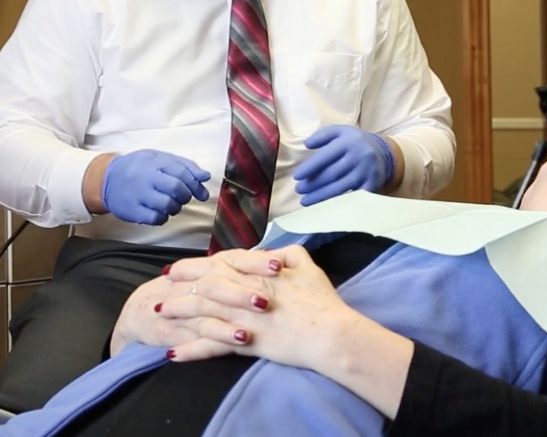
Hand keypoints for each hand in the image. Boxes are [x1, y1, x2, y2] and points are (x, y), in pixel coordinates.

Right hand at [102, 150, 210, 224]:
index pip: (181, 172)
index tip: (202, 192)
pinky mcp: (132, 211)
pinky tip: (160, 211)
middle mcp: (146, 178)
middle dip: (186, 195)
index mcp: (155, 163)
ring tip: (172, 204)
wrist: (106, 179)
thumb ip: (184, 165)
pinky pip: (156, 218)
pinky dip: (163, 217)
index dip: (195, 183)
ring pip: (167, 205)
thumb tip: (205, 176)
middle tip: (184, 197)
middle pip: (176, 188)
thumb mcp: (160, 158)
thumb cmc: (138, 167)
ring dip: (176, 207)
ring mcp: (138, 195)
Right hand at [111, 249, 282, 357]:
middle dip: (247, 285)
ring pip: (213, 305)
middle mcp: (200, 282)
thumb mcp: (214, 273)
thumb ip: (245, 267)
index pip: (235, 258)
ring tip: (262, 313)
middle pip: (224, 279)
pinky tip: (241, 339)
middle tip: (271, 292)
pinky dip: (222, 335)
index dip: (256, 260)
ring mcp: (189, 306)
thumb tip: (282, 257)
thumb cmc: (190, 290)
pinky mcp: (182, 330)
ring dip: (237, 310)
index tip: (279, 263)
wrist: (144, 311)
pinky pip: (203, 332)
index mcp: (212, 267)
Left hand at [160, 245, 357, 368]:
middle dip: (181, 283)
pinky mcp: (245, 343)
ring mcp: (242, 318)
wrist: (328, 332)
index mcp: (258, 272)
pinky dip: (192, 349)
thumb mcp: (306, 264)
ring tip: (160, 313)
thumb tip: (274, 251)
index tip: (179, 266)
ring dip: (179, 312)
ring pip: (202, 311)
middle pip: (205, 284)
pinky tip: (174, 352)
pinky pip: (212, 346)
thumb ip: (287, 252)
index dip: (197, 264)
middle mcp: (245, 292)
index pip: (220, 263)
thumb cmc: (320, 299)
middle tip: (162, 284)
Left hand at [293, 126, 395, 204]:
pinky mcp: (372, 185)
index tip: (297, 176)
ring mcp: (366, 173)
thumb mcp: (341, 132)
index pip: (326, 156)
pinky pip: (352, 197)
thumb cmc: (355, 142)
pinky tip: (325, 208)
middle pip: (332, 174)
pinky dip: (338, 204)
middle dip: (313, 184)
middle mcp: (359, 156)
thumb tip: (306, 144)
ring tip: (305, 201)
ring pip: (340, 188)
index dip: (310, 167)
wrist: (385, 153)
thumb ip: (323, 135)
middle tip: (299, 190)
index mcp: (349, 141)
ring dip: (321, 196)